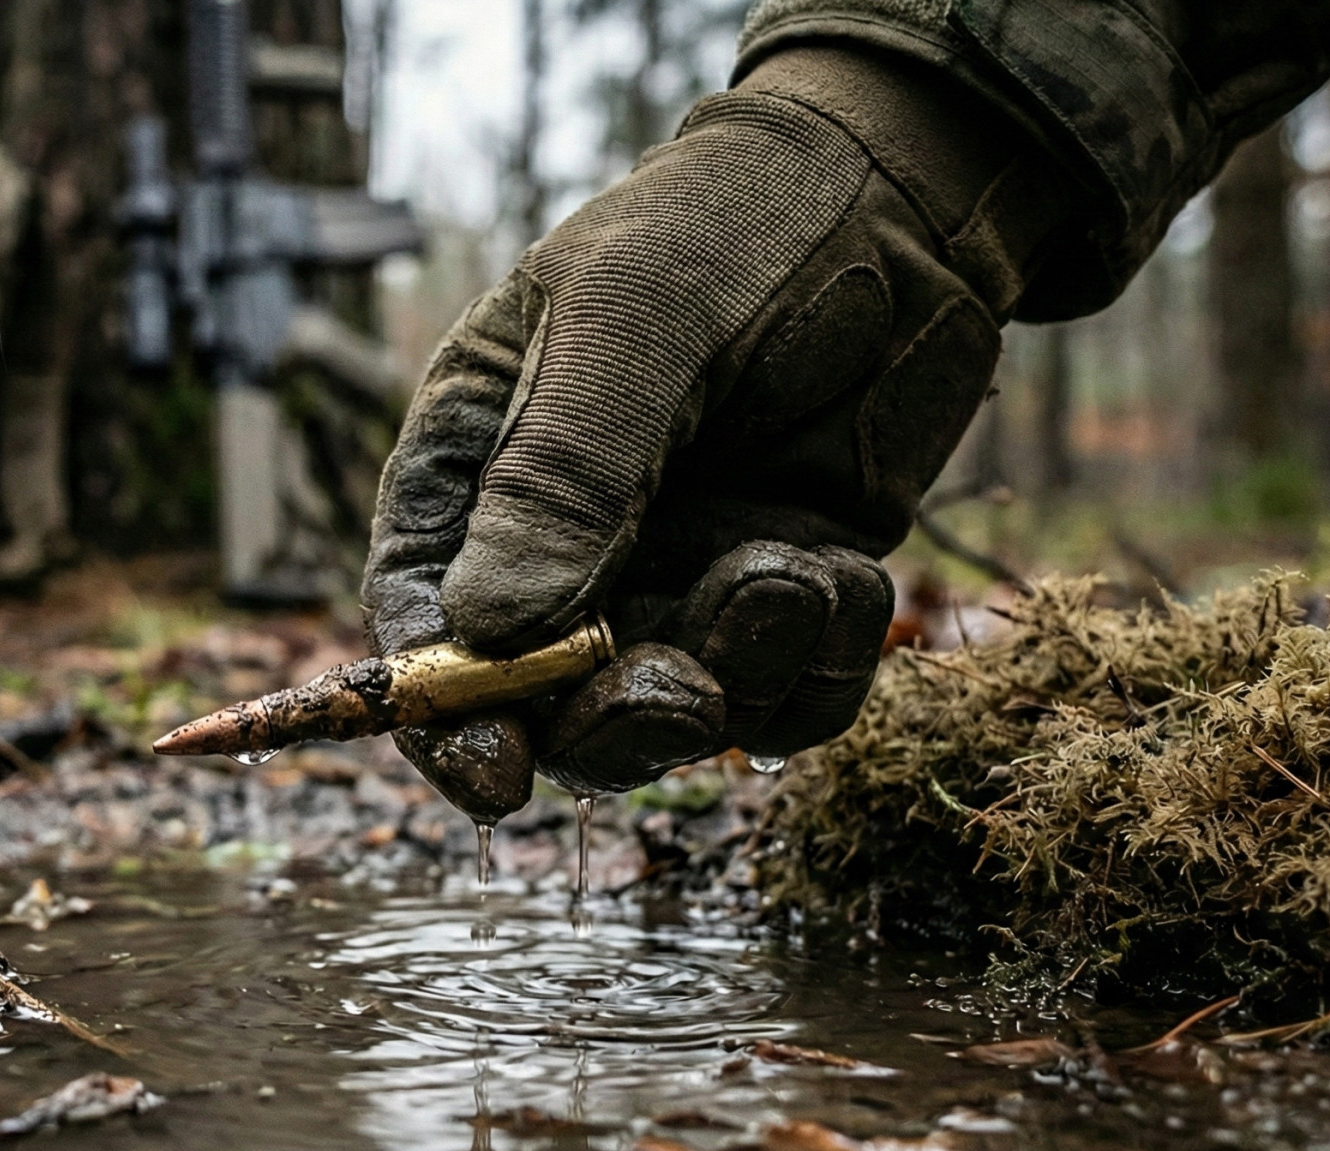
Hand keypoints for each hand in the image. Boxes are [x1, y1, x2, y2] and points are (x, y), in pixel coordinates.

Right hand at [361, 45, 1066, 818]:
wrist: (907, 197)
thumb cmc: (737, 224)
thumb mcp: (634, 322)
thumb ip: (565, 473)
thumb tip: (488, 629)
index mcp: (481, 461)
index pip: (422, 612)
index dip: (444, 710)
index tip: (492, 775)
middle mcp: (564, 537)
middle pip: (547, 696)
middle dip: (614, 716)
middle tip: (687, 692)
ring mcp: (675, 571)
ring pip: (676, 707)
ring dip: (742, 671)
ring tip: (794, 569)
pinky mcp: (777, 590)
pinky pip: (784, 698)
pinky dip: (819, 666)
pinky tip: (844, 572)